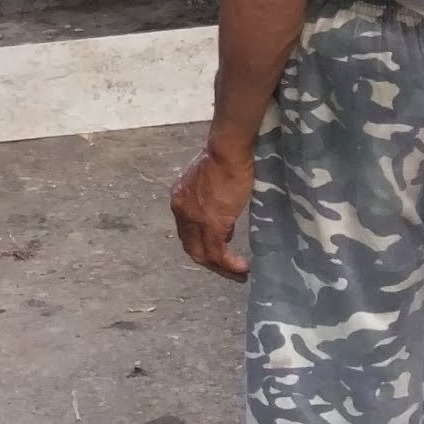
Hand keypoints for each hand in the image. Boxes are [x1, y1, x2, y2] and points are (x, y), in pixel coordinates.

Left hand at [170, 137, 254, 280]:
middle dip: (210, 261)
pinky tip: (243, 267)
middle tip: (228, 270)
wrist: (228, 149)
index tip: (222, 247)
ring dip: (221, 268)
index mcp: (180, 198)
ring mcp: (194, 219)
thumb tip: (224, 220)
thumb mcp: (212, 180)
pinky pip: (217, 253)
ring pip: (202, 254)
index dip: (203, 241)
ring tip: (239, 274)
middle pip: (191, 246)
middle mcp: (181, 210)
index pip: (187, 229)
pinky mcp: (210, 224)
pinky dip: (230, 264)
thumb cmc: (226, 156)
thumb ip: (212, 199)